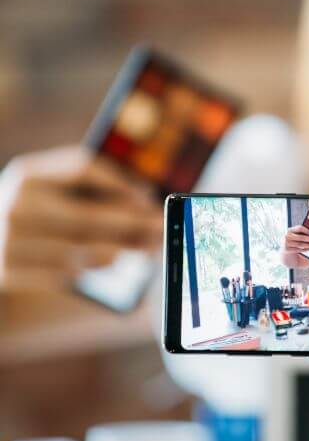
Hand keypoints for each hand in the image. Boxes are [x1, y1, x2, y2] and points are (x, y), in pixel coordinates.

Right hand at [0, 146, 162, 295]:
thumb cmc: (33, 210)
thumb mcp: (49, 189)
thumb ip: (89, 188)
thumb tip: (144, 201)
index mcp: (29, 174)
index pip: (82, 169)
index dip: (120, 183)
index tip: (148, 196)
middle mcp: (17, 205)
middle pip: (88, 215)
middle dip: (132, 223)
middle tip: (161, 227)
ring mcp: (10, 241)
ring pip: (81, 248)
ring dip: (122, 249)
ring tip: (148, 247)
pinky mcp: (10, 271)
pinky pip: (66, 272)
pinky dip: (94, 266)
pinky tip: (115, 259)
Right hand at [283, 225, 308, 252]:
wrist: (283, 249)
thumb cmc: (292, 240)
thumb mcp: (295, 235)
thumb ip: (302, 233)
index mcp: (289, 230)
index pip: (300, 228)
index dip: (308, 231)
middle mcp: (286, 236)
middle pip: (301, 237)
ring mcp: (286, 243)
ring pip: (301, 244)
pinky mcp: (287, 250)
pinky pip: (298, 249)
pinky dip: (305, 249)